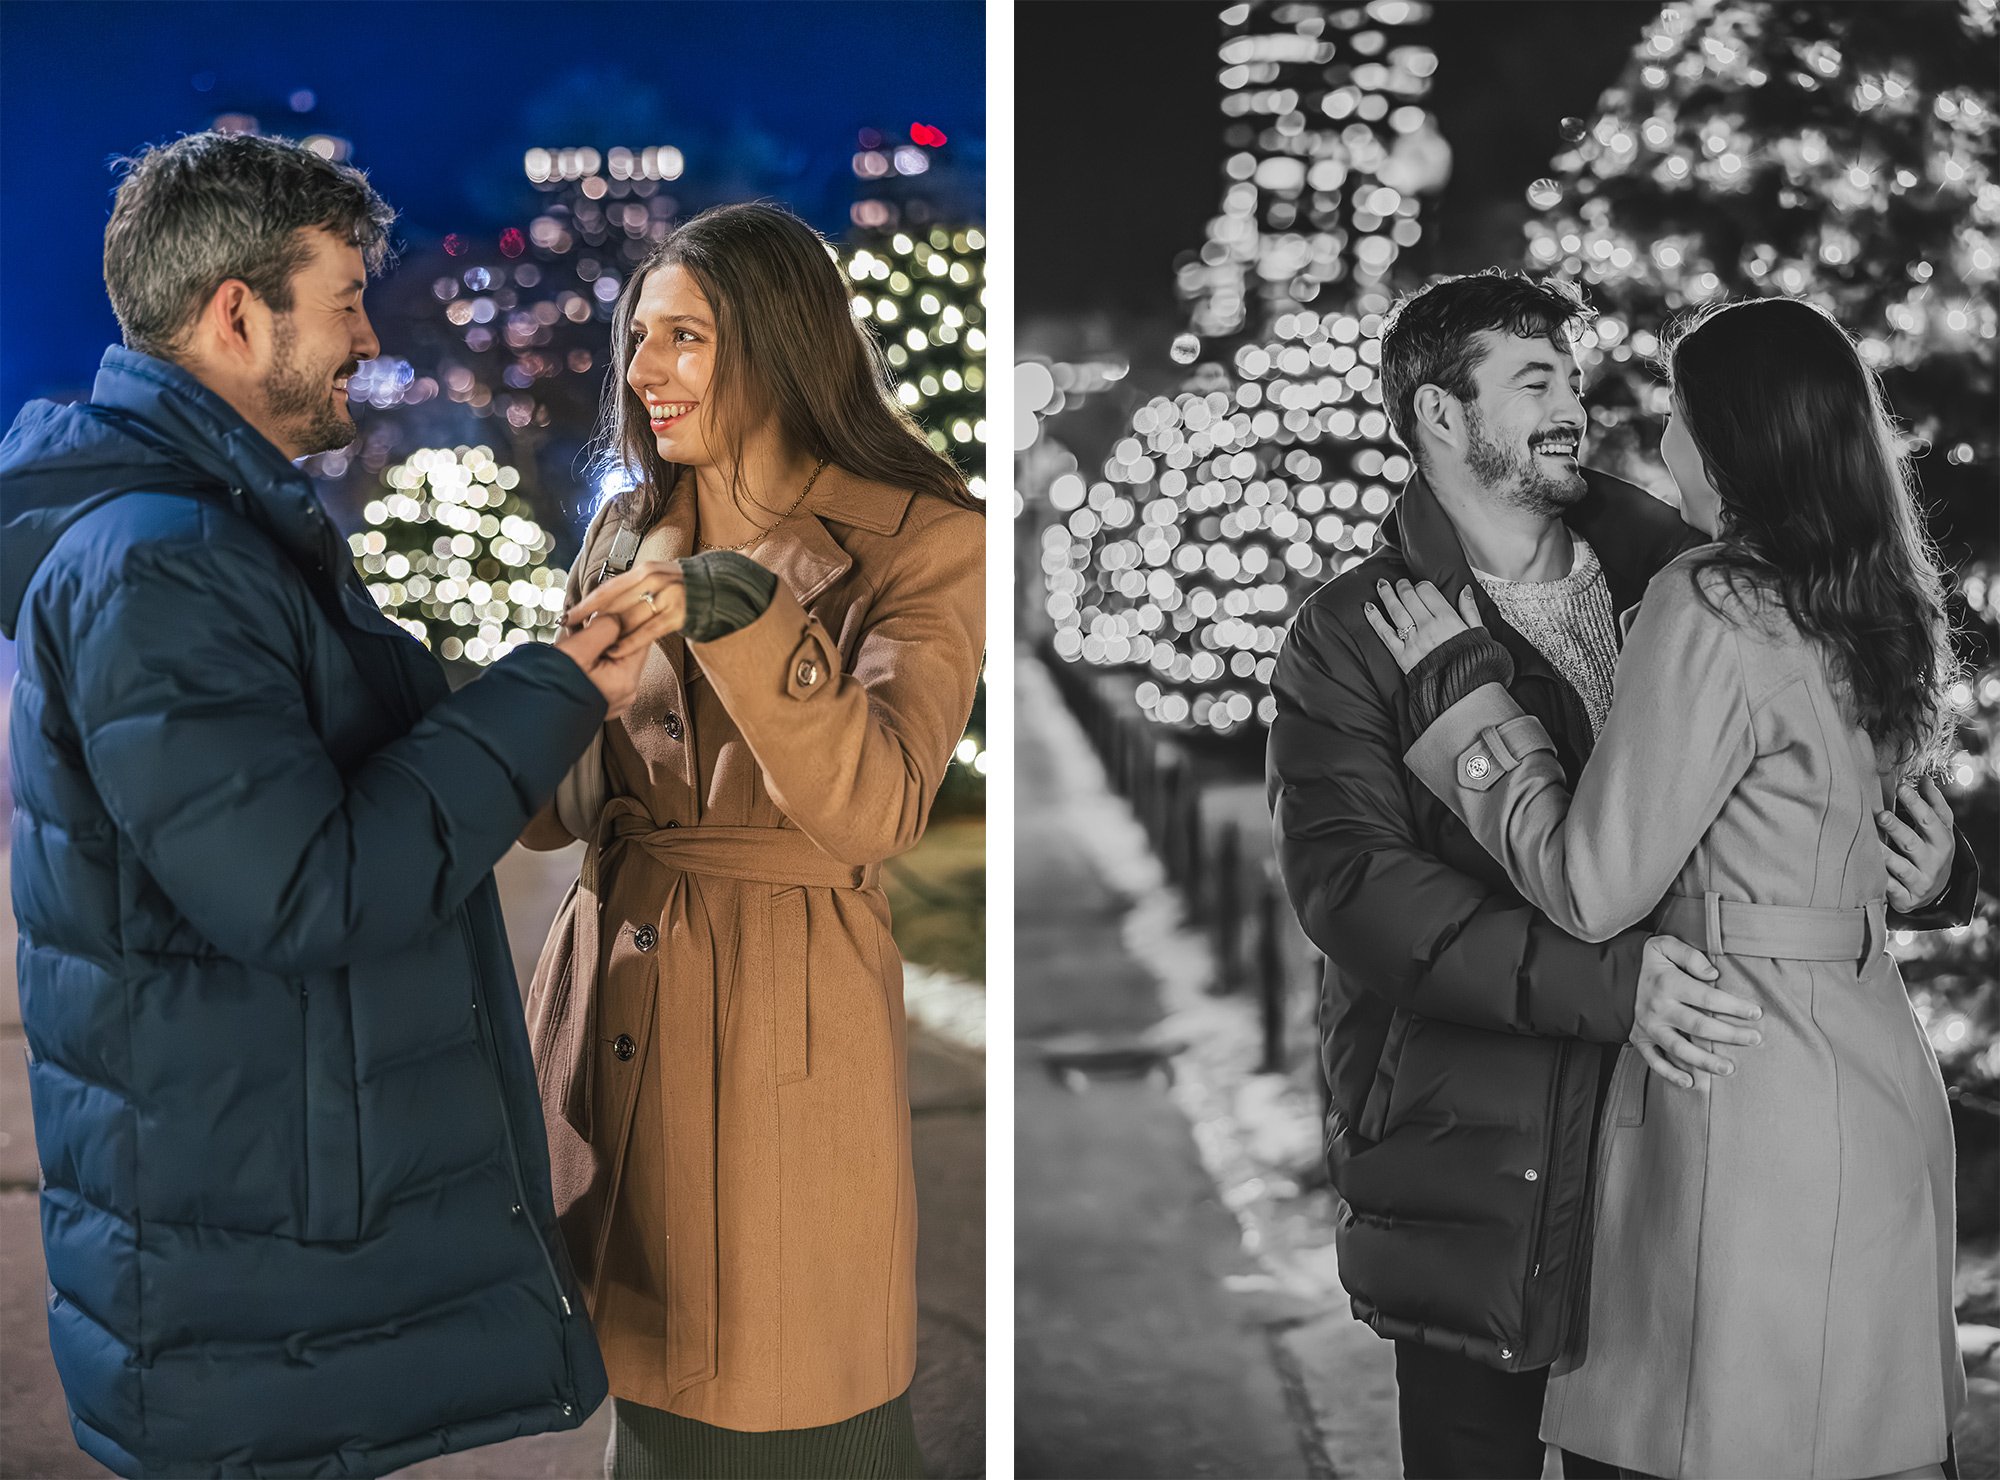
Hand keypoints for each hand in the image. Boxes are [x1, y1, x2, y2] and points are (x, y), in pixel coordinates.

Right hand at [553, 609, 646, 720]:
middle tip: (582, 626)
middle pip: (627, 648)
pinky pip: (605, 671)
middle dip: (607, 632)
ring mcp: (616, 698)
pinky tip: (576, 657)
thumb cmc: (551, 684)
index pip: (640, 638)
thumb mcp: (577, 649)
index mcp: (626, 680)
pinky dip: (593, 658)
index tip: (603, 610)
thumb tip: (617, 615)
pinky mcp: (603, 699)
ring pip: (614, 658)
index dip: (624, 619)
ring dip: (597, 644)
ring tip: (575, 641)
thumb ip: (604, 627)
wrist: (529, 715)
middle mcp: (626, 692)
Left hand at [1363, 578, 1482, 673]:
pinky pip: (1385, 633)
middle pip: (1409, 598)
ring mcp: (1413, 641)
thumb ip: (1470, 610)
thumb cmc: (1471, 662)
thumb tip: (1465, 591)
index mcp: (1447, 619)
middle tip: (1400, 582)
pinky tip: (1368, 608)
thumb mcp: (1479, 633)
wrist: (1462, 690)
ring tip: (1381, 584)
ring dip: (1387, 595)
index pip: (1427, 592)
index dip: (1421, 585)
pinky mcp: (1401, 655)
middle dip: (1403, 586)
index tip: (1420, 586)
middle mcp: (1428, 627)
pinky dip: (1375, 619)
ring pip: (1396, 611)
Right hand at [1631, 934, 1760, 1090]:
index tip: (1756, 1013)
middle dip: (1730, 1034)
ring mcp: (1648, 1027)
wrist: (1614, 976)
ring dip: (1705, 1061)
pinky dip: (1670, 1074)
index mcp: (1667, 983)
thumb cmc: (1651, 963)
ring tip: (1729, 1069)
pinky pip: (1654, 1061)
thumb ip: (1689, 955)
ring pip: (1680, 1048)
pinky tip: (1690, 1083)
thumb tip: (1712, 974)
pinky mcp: (1640, 1040)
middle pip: (1699, 1026)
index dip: (1734, 1006)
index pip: (1707, 997)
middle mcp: (1658, 1008)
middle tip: (1755, 1039)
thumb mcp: (1664, 946)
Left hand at [1878, 777, 1954, 911]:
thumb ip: (1933, 804)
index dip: (1916, 804)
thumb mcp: (1939, 828)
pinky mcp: (1906, 899)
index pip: (1929, 820)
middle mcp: (1933, 862)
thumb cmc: (1931, 850)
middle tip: (1881, 815)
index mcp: (1942, 841)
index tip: (1901, 787)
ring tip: (1867, 841)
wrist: (1935, 891)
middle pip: (1912, 843)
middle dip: (1897, 829)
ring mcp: (1920, 882)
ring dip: (1883, 855)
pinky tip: (1864, 872)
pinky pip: (1890, 889)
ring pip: (1899, 867)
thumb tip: (1923, 778)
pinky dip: (1879, 881)